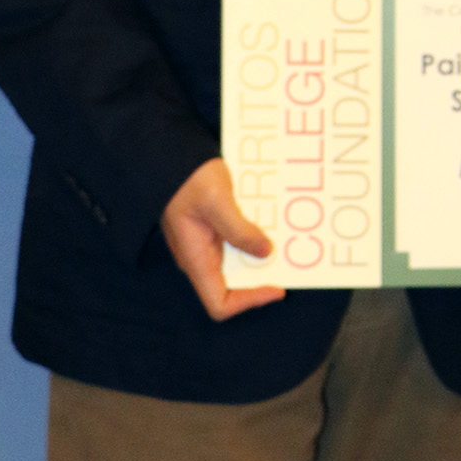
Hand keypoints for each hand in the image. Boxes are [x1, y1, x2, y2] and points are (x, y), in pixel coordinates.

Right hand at [160, 158, 286, 322]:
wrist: (171, 156)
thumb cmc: (188, 178)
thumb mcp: (217, 201)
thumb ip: (240, 230)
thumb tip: (265, 252)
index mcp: (195, 259)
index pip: (219, 304)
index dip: (249, 302)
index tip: (276, 286)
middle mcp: (200, 258)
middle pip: (233, 287)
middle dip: (262, 277)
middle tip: (289, 262)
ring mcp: (206, 245)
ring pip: (238, 264)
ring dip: (261, 255)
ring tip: (285, 242)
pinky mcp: (213, 231)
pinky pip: (237, 243)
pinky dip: (255, 238)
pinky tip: (271, 225)